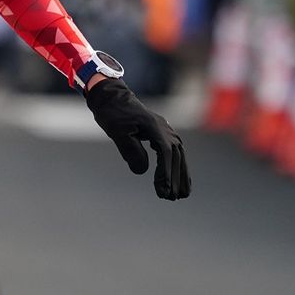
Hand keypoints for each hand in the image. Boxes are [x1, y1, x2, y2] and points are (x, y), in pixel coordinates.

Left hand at [85, 78, 190, 199]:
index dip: (166, 173)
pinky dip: (178, 166)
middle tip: (172, 198)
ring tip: (182, 195)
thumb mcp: (117, 132)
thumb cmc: (113, 114)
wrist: (112, 96)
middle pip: (176, 155)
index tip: (163, 191)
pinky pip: (175, 151)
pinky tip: (180, 179)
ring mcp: (165, 130)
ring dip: (181, 174)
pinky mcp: (162, 133)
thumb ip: (130, 151)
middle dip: (176, 178)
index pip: (166, 153)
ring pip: (179, 154)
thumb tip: (142, 171)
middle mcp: (164, 128)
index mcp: (154, 127)